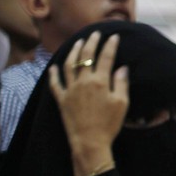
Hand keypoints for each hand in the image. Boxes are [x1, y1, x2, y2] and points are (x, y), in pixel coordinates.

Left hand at [48, 31, 128, 175]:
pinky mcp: (61, 99)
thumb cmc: (109, 124)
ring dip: (73, 51)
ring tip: (77, 43)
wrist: (89, 142)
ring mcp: (70, 89)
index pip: (106, 58)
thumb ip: (121, 84)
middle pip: (86, 56)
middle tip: (94, 34)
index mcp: (100, 82)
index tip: (114, 36)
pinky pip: (55, 83)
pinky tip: (54, 66)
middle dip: (91, 42)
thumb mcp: (122, 104)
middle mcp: (83, 82)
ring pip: (69, 65)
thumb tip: (122, 68)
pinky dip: (53, 73)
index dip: (110, 45)